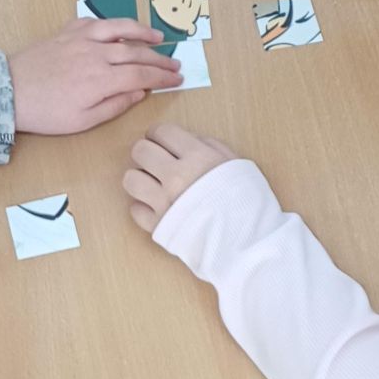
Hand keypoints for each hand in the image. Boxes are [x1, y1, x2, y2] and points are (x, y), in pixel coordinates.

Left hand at [11, 18, 182, 133]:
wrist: (9, 91)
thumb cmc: (46, 112)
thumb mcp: (82, 121)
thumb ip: (114, 106)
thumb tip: (139, 93)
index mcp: (102, 79)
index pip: (142, 75)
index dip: (162, 77)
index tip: (177, 79)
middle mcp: (96, 54)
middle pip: (136, 53)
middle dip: (160, 59)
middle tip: (176, 64)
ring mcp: (81, 39)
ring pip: (120, 29)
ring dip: (142, 32)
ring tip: (158, 37)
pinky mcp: (67, 32)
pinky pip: (96, 23)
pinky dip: (112, 24)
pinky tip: (119, 29)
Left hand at [124, 123, 238, 233]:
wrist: (249, 246)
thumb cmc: (248, 204)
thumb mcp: (236, 165)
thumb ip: (211, 147)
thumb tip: (190, 140)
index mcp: (197, 157)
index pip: (161, 131)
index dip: (159, 134)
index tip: (162, 142)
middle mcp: (176, 177)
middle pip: (140, 151)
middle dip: (146, 152)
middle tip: (156, 161)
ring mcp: (164, 203)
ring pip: (130, 179)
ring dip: (140, 178)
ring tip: (153, 184)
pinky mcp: (158, 227)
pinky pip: (135, 210)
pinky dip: (143, 207)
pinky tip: (157, 207)